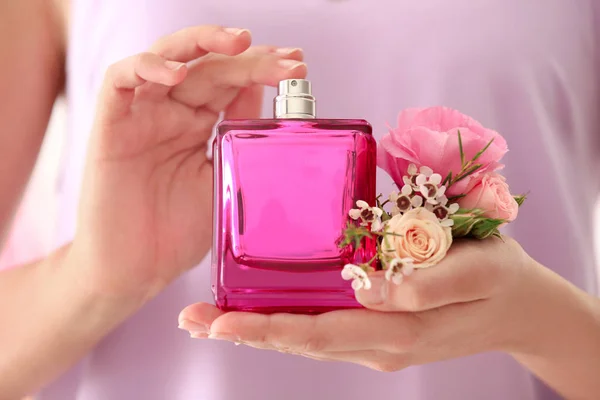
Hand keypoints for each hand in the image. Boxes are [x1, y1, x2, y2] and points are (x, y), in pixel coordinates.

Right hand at [69, 25, 306, 300]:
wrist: (134, 273)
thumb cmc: (177, 233)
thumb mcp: (221, 180)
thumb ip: (237, 138)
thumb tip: (265, 97)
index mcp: (200, 127)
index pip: (232, 83)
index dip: (263, 69)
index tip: (298, 66)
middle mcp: (173, 114)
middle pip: (209, 67)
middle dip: (250, 59)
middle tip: (287, 59)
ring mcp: (142, 117)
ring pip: (167, 59)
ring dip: (201, 44)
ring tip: (240, 43)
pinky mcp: (110, 127)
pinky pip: (120, 82)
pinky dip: (146, 69)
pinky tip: (177, 75)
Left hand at [179, 237, 543, 369]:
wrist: (518, 305)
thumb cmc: (500, 281)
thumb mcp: (480, 272)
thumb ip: (431, 282)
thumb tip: (374, 286)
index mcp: (399, 330)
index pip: (320, 334)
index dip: (267, 329)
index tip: (220, 322)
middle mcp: (378, 341)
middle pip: (301, 340)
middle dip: (245, 332)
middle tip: (193, 320)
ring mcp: (375, 337)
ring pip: (306, 336)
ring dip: (258, 328)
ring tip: (210, 318)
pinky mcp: (377, 325)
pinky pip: (322, 325)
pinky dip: (285, 320)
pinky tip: (260, 309)